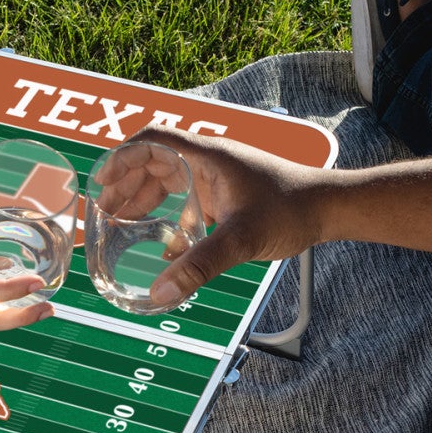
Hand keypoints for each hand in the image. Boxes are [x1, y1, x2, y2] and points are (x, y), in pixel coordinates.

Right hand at [122, 126, 327, 306]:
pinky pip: (189, 201)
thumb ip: (199, 265)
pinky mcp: (228, 196)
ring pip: (171, 181)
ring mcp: (219, 178)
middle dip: (126, 183)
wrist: (330, 207)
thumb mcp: (241, 239)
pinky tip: (163, 248)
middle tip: (103, 209)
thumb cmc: (291, 209)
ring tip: (120, 222)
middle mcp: (210, 162)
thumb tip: (159, 292)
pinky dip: (170, 218)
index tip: (102, 180)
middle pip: (155, 162)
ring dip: (145, 199)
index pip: (153, 140)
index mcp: (208, 156)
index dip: (122, 157)